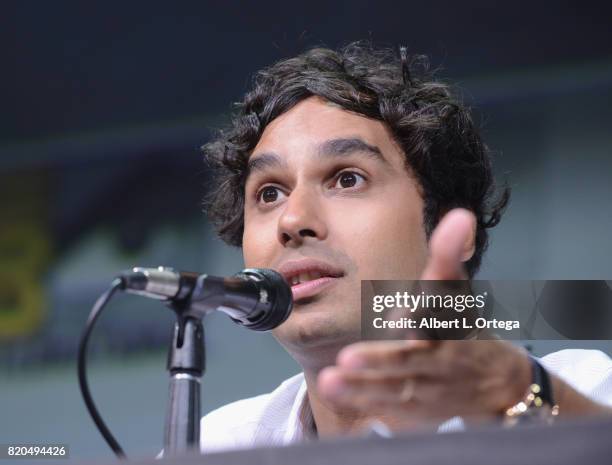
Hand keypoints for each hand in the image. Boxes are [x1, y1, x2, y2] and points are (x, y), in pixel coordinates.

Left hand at [317, 208, 531, 428]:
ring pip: (400, 394)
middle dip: (380, 362)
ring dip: (365, 390)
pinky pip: (398, 417)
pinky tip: (345, 408)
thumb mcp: (459, 293)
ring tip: (331, 383)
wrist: (501, 384)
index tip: (399, 315)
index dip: (425, 308)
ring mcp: (435, 393)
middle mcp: (443, 362)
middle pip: (412, 362)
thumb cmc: (466, 330)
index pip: (439, 319)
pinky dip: (373, 414)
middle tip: (346, 359)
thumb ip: (448, 257)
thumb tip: (459, 217)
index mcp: (450, 328)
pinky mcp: (425, 415)